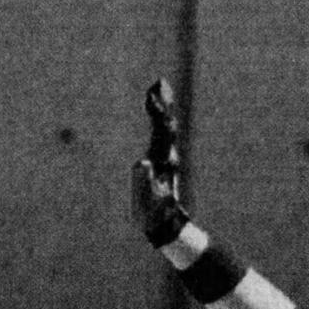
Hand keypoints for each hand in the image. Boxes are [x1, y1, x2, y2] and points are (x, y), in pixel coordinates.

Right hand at [131, 78, 189, 245]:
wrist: (165, 226)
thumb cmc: (153, 216)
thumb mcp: (146, 202)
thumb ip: (144, 183)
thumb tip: (142, 163)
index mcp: (161, 161)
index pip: (161, 131)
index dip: (158, 112)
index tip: (154, 95)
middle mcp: (165, 156)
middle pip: (166, 125)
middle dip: (162, 103)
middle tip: (159, 82)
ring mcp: (164, 160)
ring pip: (165, 130)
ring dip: (162, 110)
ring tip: (158, 91)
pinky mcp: (160, 165)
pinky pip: (160, 138)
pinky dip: (158, 123)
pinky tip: (157, 119)